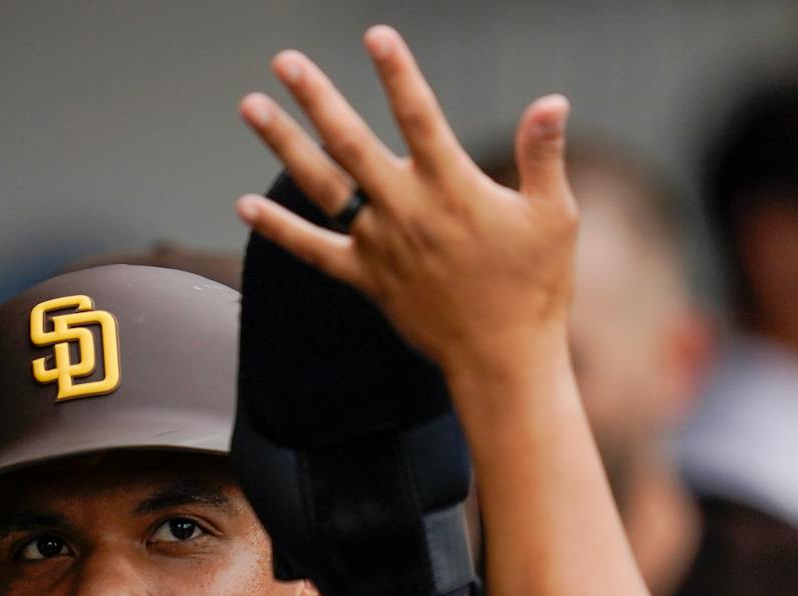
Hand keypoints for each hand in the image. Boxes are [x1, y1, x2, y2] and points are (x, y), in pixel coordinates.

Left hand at [235, 27, 576, 387]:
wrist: (502, 359)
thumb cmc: (535, 287)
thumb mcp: (553, 216)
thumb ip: (544, 155)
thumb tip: (553, 101)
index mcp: (453, 188)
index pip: (420, 116)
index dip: (397, 73)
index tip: (376, 35)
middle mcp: (407, 211)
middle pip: (350, 143)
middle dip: (316, 97)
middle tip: (285, 60)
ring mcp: (380, 245)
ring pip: (321, 186)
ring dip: (283, 144)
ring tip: (251, 107)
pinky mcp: (366, 279)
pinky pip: (313, 251)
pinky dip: (278, 229)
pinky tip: (243, 205)